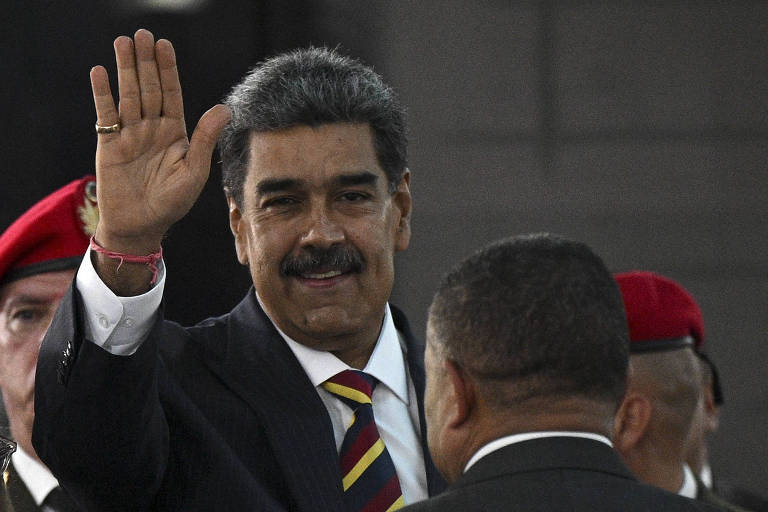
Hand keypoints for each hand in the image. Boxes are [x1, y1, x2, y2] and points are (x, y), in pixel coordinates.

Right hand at [91, 29, 230, 254]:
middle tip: (142, 34)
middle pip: (149, 88)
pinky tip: (100, 72)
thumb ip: (205, 139)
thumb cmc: (172, 203)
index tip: (164, 46)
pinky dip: (102, 93)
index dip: (168, 70)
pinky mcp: (109, 144)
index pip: (172, 94)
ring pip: (128, 95)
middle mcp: (153, 129)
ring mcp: (130, 134)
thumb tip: (225, 108)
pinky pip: (106, 114)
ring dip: (125, 69)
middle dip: (146, 62)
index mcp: (176, 133)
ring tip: (122, 43)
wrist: (141, 225)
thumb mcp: (194, 172)